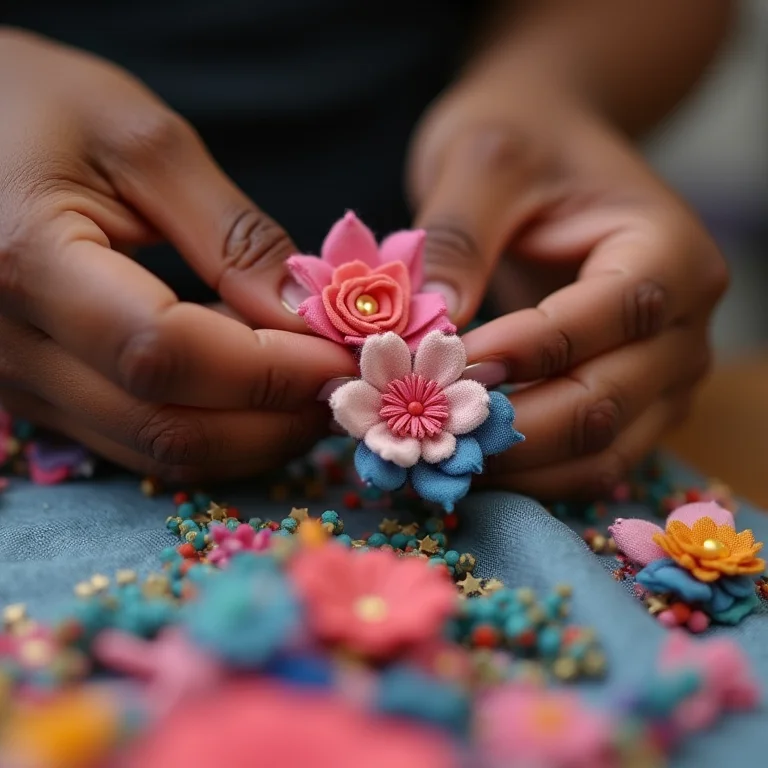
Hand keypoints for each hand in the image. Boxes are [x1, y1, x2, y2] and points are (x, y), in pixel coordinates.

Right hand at [0, 29, 355, 480]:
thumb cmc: (34, 104)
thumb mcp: (144, 143)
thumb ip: (232, 236)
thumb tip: (307, 319)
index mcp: (27, 261)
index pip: (169, 354)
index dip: (270, 370)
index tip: (345, 357)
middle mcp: (9, 345)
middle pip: (166, 426)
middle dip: (274, 421)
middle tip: (342, 389)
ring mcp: (17, 381)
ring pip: (153, 452)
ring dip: (250, 438)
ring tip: (310, 396)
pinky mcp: (36, 393)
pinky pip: (135, 440)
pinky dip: (211, 429)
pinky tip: (252, 394)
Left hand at [409, 75, 727, 498]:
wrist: (548, 153)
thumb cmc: (522, 144)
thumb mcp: (483, 160)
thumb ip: (459, 236)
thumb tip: (431, 324)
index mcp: (669, 250)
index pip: (610, 317)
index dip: (522, 350)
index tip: (434, 364)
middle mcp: (684, 323)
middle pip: (605, 402)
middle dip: (508, 427)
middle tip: (419, 431)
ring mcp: (663, 374)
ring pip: (601, 450)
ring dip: (515, 465)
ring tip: (434, 458)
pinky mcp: (632, 405)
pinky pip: (589, 462)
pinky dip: (530, 474)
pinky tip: (467, 460)